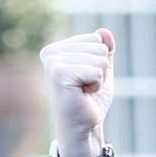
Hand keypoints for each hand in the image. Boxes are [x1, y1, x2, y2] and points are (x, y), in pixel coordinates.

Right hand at [39, 27, 114, 156]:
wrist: (84, 125)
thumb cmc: (90, 99)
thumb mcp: (102, 69)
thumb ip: (104, 50)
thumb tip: (104, 31)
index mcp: (57, 48)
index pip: (97, 39)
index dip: (101, 61)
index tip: (87, 77)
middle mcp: (51, 52)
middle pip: (99, 48)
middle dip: (101, 70)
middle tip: (86, 86)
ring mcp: (53, 62)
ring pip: (100, 59)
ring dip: (99, 78)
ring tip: (84, 90)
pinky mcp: (59, 74)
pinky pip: (97, 71)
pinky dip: (97, 84)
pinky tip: (83, 94)